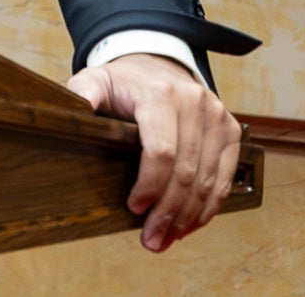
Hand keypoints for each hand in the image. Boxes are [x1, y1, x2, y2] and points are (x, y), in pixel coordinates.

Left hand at [66, 52, 241, 252]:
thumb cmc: (124, 82)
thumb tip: (74, 109)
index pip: (161, 150)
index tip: (133, 208)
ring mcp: (217, 117)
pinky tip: (190, 224)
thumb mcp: (96, 80)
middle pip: (186, 171)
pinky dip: (209, 206)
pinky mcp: (230, 130)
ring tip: (166, 239)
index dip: (150, 185)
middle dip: (168, 212)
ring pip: (208, 180)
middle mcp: (195, 103)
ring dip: (188, 217)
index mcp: (161, 94)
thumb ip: (82, 92)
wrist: (159, 65)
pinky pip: (224, 178)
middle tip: (151, 240)